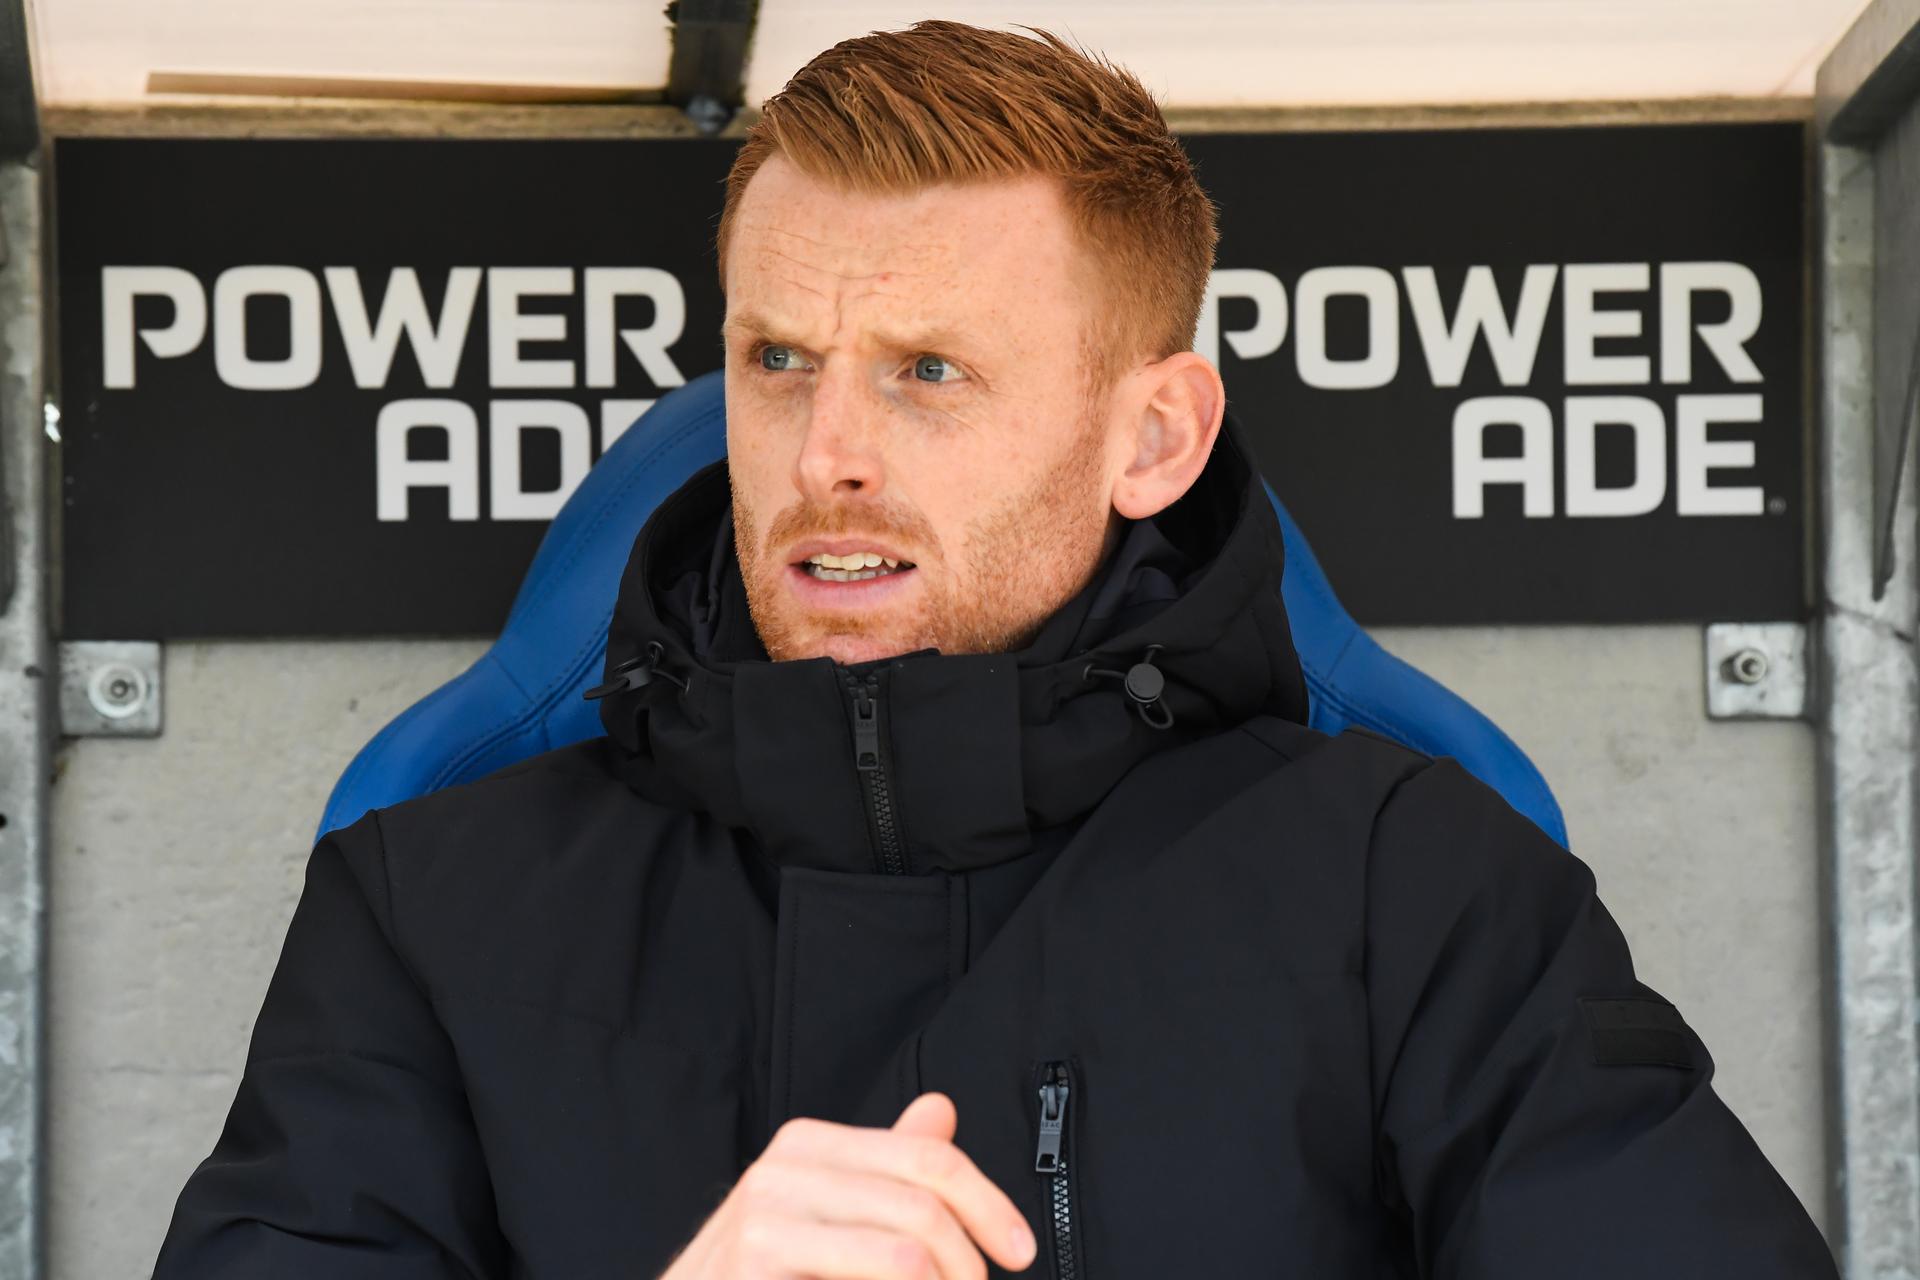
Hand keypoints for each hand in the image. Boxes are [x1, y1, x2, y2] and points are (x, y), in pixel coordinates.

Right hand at [661, 1091, 1037, 1277]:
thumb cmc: (763, 1271)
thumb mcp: (826, 1207)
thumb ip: (885, 1163)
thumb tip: (941, 1109)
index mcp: (808, 1144)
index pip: (929, 1159)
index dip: (988, 1204)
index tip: (1020, 1250)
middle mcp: (784, 1170)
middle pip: (924, 1207)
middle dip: (970, 1264)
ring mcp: (765, 1221)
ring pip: (907, 1255)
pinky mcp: (755, 1269)